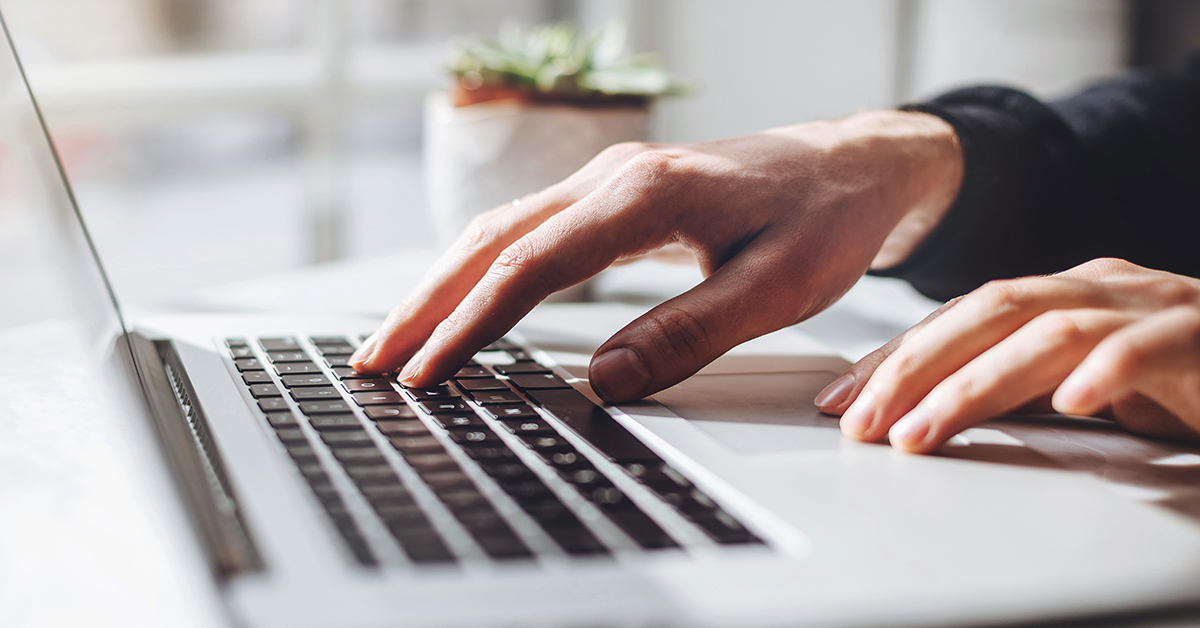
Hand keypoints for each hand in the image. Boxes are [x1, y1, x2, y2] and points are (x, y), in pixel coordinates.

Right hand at [352, 110, 961, 401]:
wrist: (855, 164)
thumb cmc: (825, 219)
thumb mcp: (776, 287)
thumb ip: (689, 331)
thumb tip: (605, 380)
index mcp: (646, 195)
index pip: (533, 266)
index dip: (473, 325)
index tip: (430, 374)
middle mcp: (612, 176)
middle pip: (491, 238)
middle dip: (426, 303)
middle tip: (374, 363)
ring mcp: (607, 178)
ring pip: (498, 228)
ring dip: (442, 284)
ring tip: (397, 340)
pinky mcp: (613, 192)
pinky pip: (527, 228)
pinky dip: (481, 268)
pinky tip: (461, 301)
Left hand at [817, 258, 1199, 452]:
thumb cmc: (1174, 377)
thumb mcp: (1077, 384)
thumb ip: (1012, 387)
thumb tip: (922, 411)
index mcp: (1061, 294)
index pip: (959, 317)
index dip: (896, 356)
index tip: (841, 400)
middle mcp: (1097, 288)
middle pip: (986, 312)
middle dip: (913, 368)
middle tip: (862, 423)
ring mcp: (1149, 305)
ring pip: (1046, 332)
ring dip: (975, 385)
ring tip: (923, 432)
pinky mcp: (1198, 335)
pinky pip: (1143, 347)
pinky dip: (1103, 373)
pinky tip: (1069, 405)